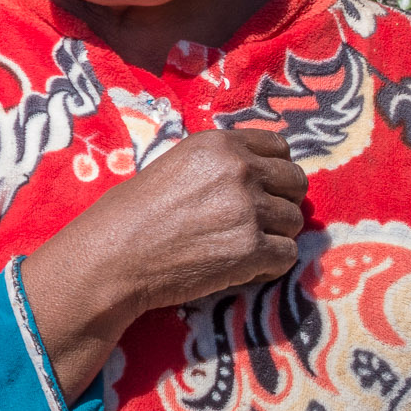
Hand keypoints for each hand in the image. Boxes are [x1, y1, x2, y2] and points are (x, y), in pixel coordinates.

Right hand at [19, 127, 307, 399]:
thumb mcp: (175, 166)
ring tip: (240, 246)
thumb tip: (260, 176)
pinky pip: (287, 255)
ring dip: (274, 236)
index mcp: (219, 144)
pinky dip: (269, 265)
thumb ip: (219, 165)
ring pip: (294, 221)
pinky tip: (241, 266)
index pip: (279, 147)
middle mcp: (239, 170)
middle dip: (282, 201)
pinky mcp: (252, 249)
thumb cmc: (132, 213)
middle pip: (296, 182)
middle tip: (256, 220)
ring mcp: (249, 210)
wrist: (113, 257)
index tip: (262, 188)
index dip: (273, 170)